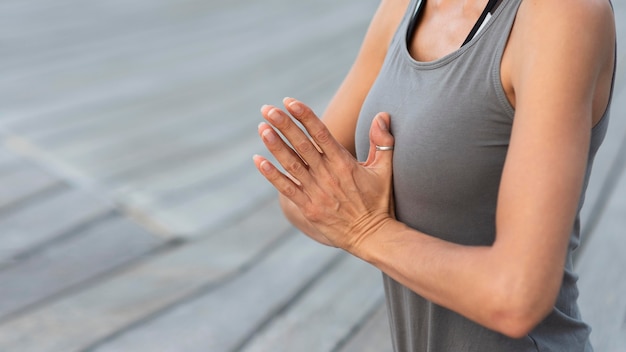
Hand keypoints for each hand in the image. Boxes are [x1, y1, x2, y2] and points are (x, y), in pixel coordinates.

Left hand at [253, 97, 394, 251]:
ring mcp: (317, 191)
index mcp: (344, 163)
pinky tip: (258, 160)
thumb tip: (382, 114)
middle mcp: (328, 175)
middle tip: (267, 109)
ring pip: (291, 164)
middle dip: (284, 125)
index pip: (321, 134)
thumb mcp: (384, 170)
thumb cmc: (378, 201)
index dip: (305, 116)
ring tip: (262, 127)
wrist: (372, 236)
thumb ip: (382, 142)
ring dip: (275, 145)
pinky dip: (272, 175)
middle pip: (302, 145)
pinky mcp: (309, 207)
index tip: (289, 102)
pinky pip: (287, 188)